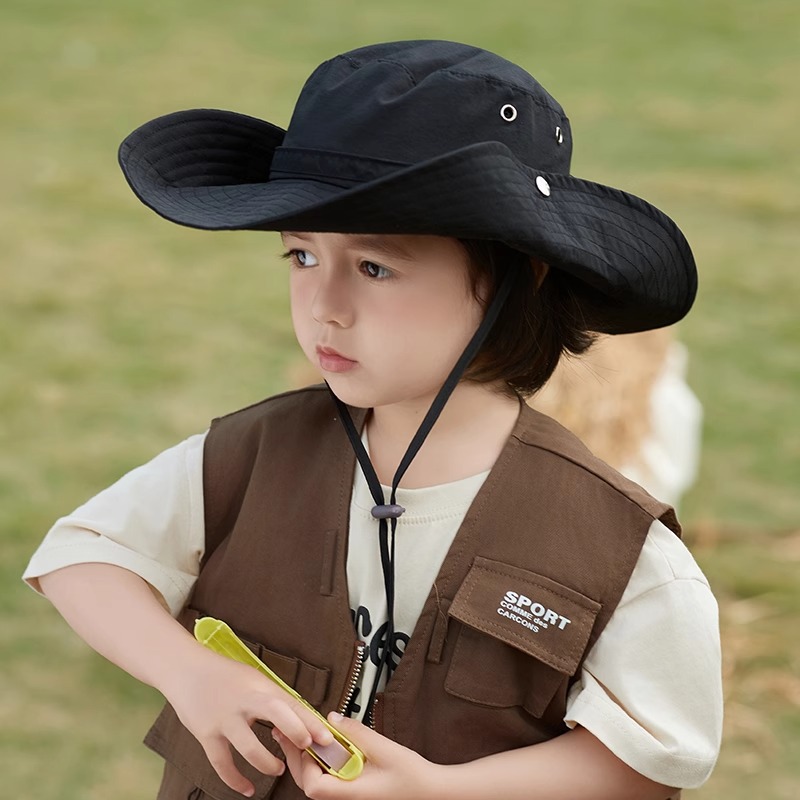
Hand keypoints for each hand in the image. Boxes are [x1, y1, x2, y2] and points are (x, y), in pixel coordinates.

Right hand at [164, 647, 335, 796]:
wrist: (186, 670)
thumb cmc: (224, 675)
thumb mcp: (253, 679)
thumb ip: (273, 698)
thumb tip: (300, 718)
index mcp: (259, 686)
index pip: (290, 702)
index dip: (310, 720)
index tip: (326, 737)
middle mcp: (244, 701)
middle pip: (276, 712)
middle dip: (295, 731)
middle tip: (307, 747)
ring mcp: (224, 719)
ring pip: (249, 747)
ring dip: (267, 763)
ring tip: (277, 769)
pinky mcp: (206, 734)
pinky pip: (222, 764)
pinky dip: (235, 780)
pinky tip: (246, 790)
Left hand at [273, 712, 440, 799]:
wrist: (429, 791)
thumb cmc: (411, 776)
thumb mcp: (384, 748)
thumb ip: (356, 733)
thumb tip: (331, 718)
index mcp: (351, 793)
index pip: (313, 786)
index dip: (304, 762)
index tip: (307, 738)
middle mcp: (346, 797)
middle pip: (309, 783)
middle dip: (296, 757)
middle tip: (285, 731)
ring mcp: (348, 794)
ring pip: (317, 780)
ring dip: (306, 758)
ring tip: (299, 733)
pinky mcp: (353, 789)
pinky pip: (329, 777)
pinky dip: (321, 761)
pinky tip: (322, 744)